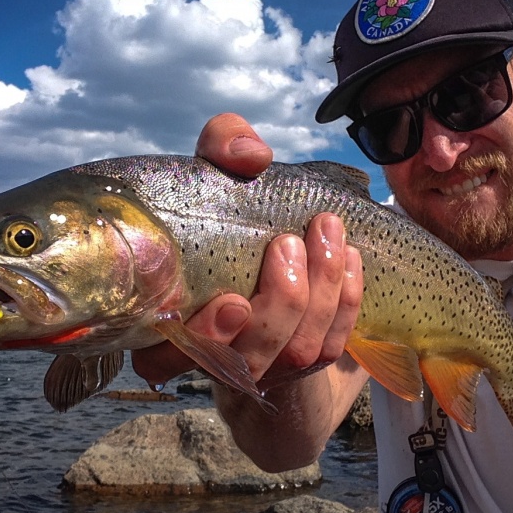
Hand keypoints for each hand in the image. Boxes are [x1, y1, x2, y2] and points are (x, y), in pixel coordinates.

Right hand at [131, 113, 362, 384]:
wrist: (269, 239)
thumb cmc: (230, 207)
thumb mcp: (218, 169)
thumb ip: (222, 148)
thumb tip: (252, 157)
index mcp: (169, 323)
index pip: (163, 359)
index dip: (201, 340)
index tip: (233, 303)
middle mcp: (211, 355)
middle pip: (246, 360)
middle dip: (279, 305)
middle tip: (288, 244)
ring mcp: (261, 365)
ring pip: (295, 354)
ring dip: (319, 296)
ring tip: (328, 236)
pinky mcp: (304, 364)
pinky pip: (331, 346)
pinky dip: (345, 303)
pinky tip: (350, 258)